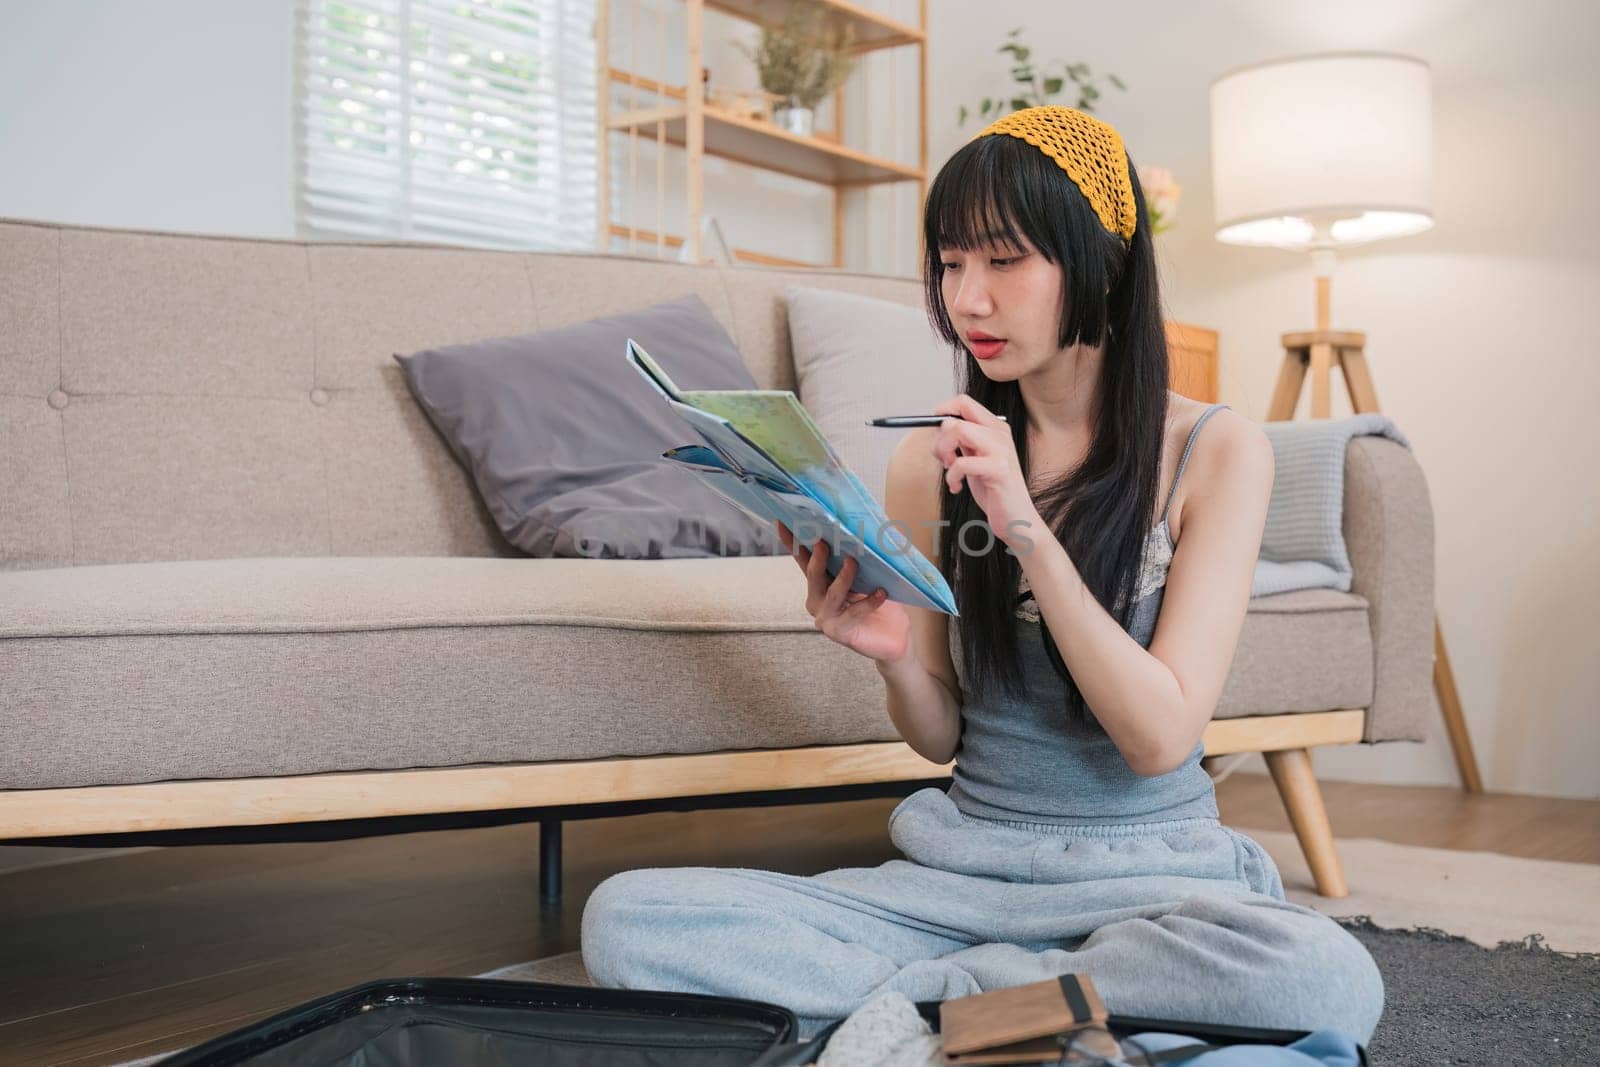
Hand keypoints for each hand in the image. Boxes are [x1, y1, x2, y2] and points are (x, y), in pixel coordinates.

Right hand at [776, 522, 911, 664]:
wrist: (895, 639)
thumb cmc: (883, 605)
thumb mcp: (873, 577)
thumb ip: (863, 559)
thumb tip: (868, 530)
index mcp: (821, 583)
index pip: (804, 560)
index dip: (792, 542)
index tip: (782, 521)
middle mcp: (817, 600)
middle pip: (813, 575)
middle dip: (817, 557)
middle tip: (824, 542)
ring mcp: (825, 618)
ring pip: (831, 594)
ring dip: (844, 577)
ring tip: (854, 562)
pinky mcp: (838, 632)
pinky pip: (853, 613)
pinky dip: (868, 601)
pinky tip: (881, 593)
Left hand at [930, 394, 1040, 547]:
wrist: (1017, 518)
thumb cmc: (994, 489)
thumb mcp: (976, 458)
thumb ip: (964, 441)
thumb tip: (940, 424)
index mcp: (995, 428)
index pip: (964, 402)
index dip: (943, 412)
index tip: (936, 432)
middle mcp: (1000, 434)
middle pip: (955, 418)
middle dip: (939, 440)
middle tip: (943, 460)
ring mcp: (1001, 450)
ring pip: (957, 431)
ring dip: (944, 453)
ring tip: (950, 470)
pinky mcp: (998, 470)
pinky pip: (961, 463)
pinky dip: (951, 477)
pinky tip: (957, 487)